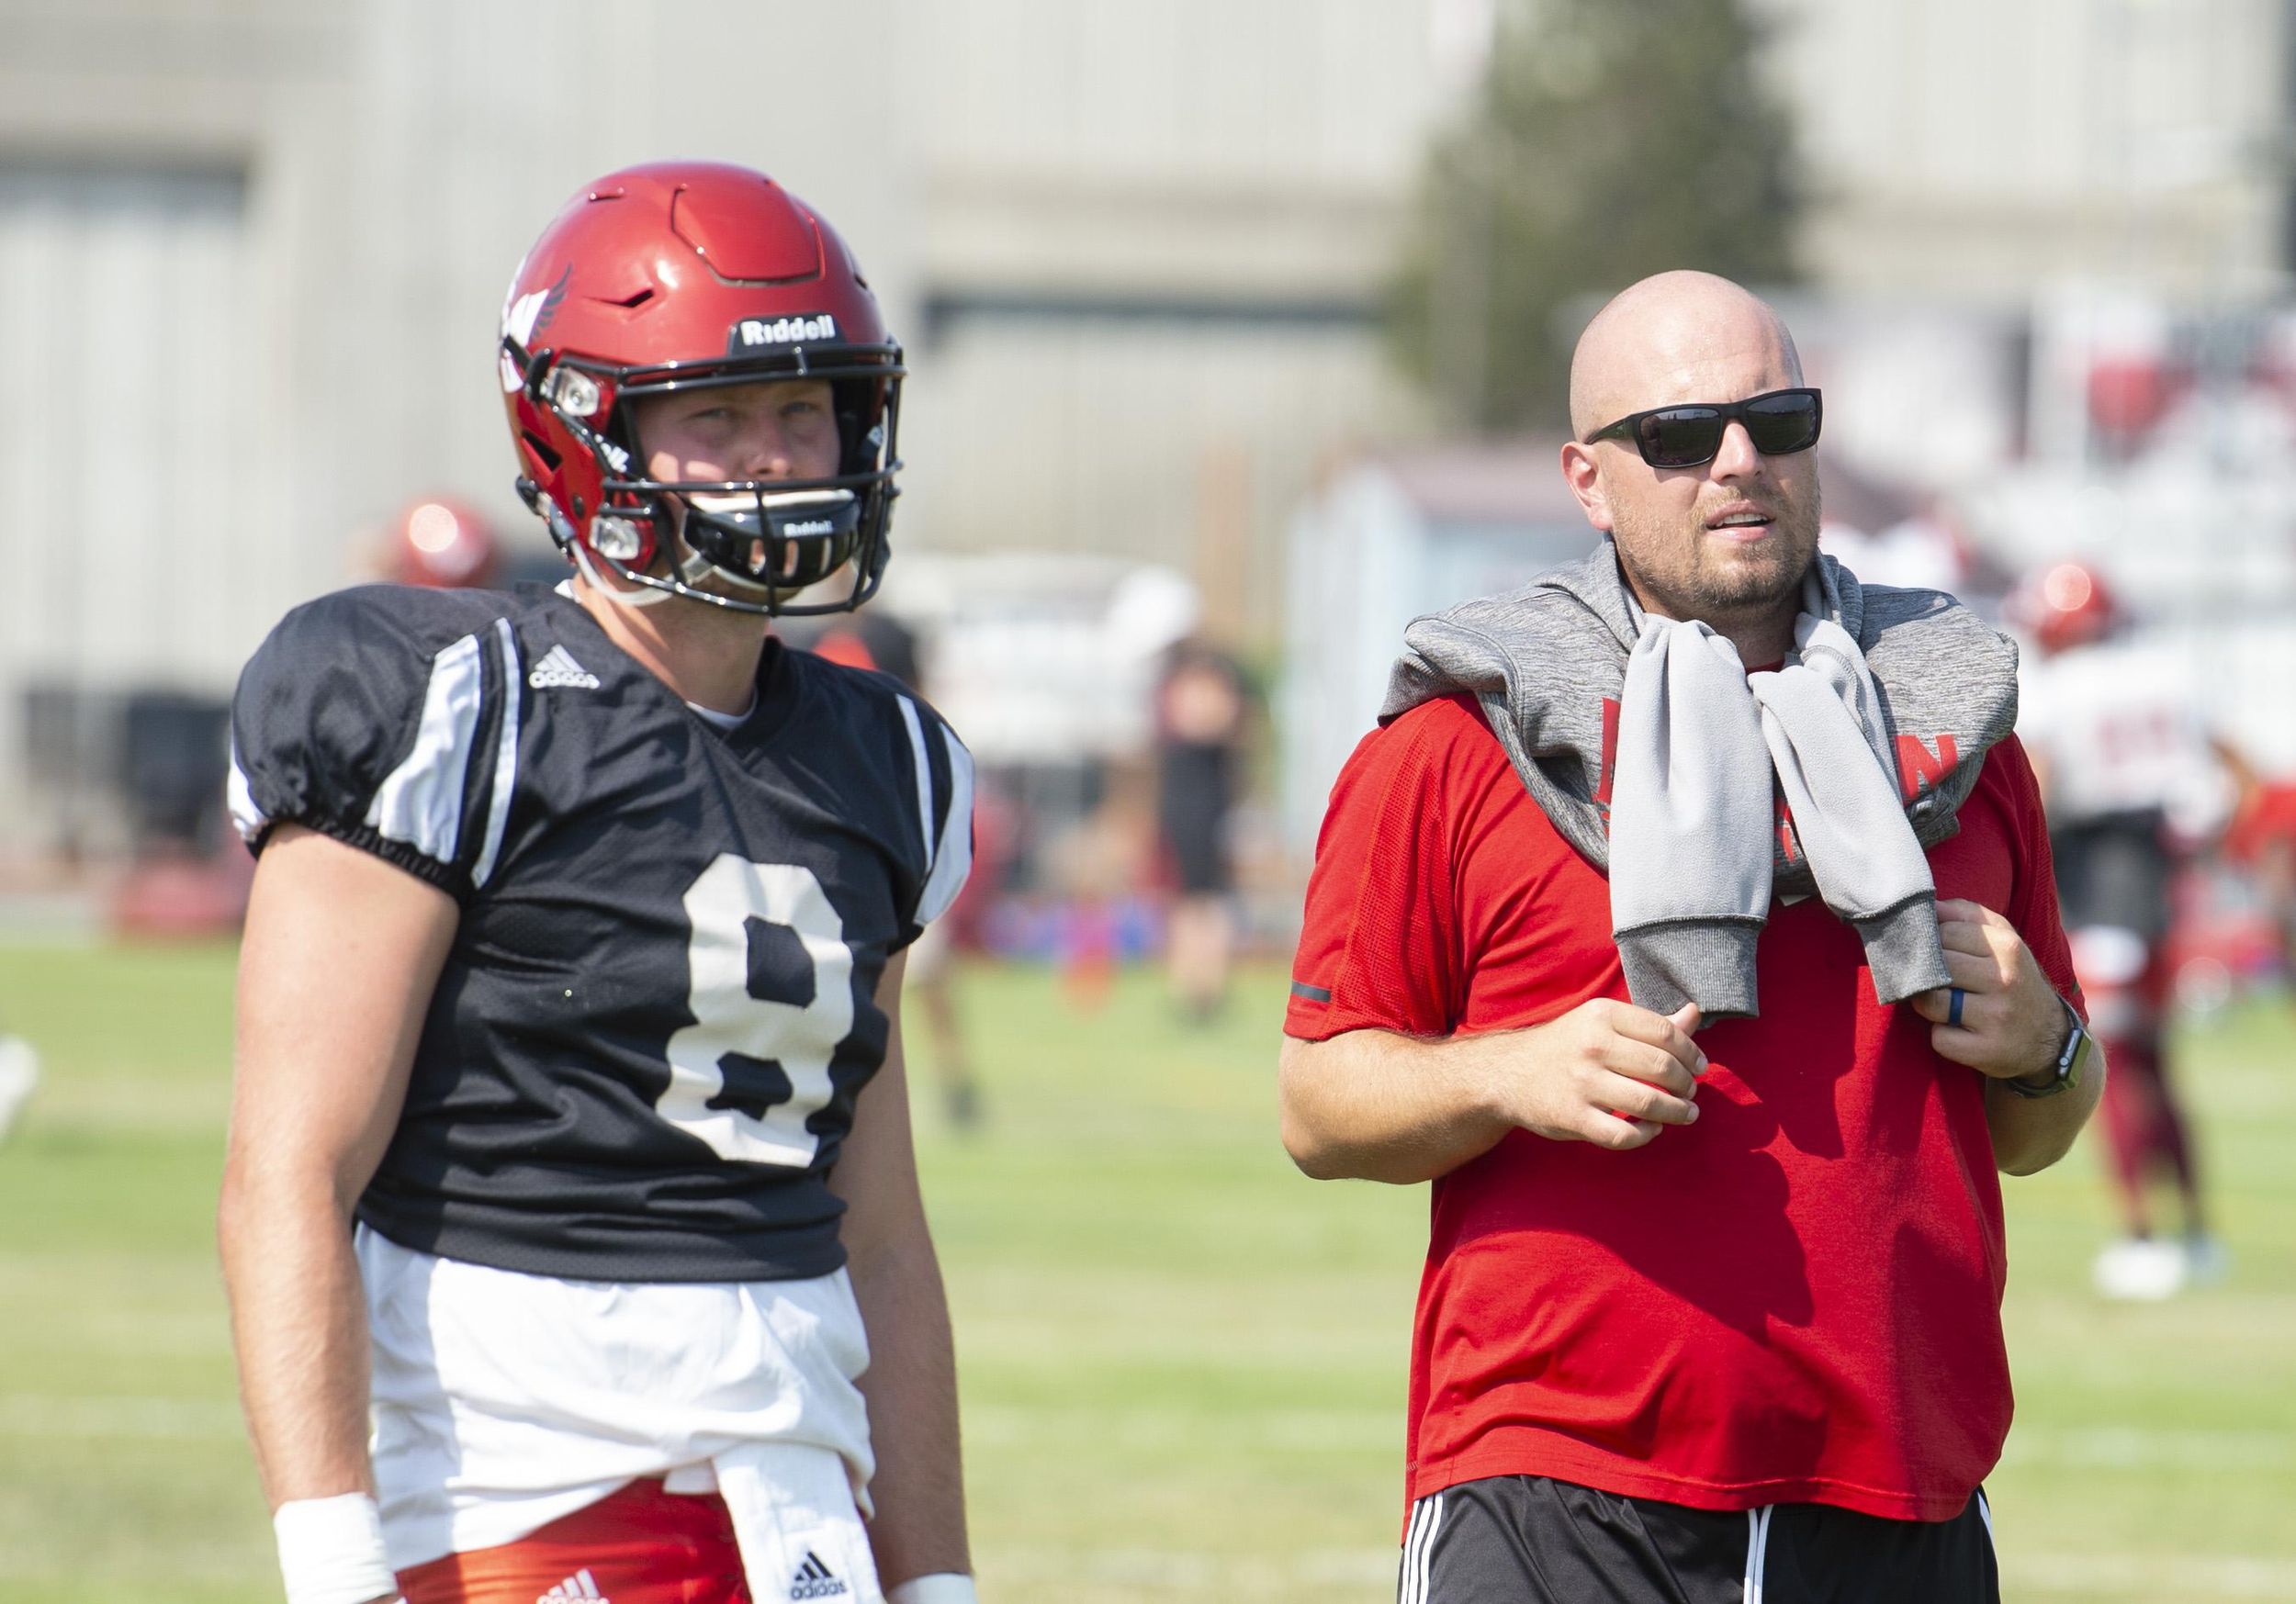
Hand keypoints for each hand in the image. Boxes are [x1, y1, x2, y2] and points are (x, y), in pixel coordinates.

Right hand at [1476, 998, 1704, 1149]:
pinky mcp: (1573, 1117)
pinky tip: (1653, 1129)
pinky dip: (1647, 1135)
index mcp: (1601, 1015)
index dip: (1691, 1052)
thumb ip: (1650, 1022)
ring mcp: (1582, 1083)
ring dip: (1677, 1112)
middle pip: (1662, 1067)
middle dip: (1687, 1084)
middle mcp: (1592, 1046)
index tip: (1700, 1066)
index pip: (1664, 1032)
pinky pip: (1623, 1135)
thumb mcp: (1601, 1022)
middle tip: (1691, 1092)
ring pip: (1648, 1103)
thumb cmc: (1566, 1045)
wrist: (1508, 1073)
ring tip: (1686, 1113)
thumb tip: (1695, 1014)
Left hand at [1907, 899, 2064, 1081]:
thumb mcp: (2003, 940)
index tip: (1939, 954)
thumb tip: (1927, 904)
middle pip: (1933, 967)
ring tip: (1948, 1006)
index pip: (1943, 933)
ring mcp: (1997, 1017)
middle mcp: (2004, 980)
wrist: (2050, 1038)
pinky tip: (1961, 1033)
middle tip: (1940, 983)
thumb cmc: (2013, 980)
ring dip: (1929, 1006)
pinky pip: (1939, 1038)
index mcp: (2008, 947)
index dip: (1933, 944)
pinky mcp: (1987, 1051)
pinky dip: (1942, 1037)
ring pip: (1929, 1002)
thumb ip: (1966, 915)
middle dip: (1927, 975)